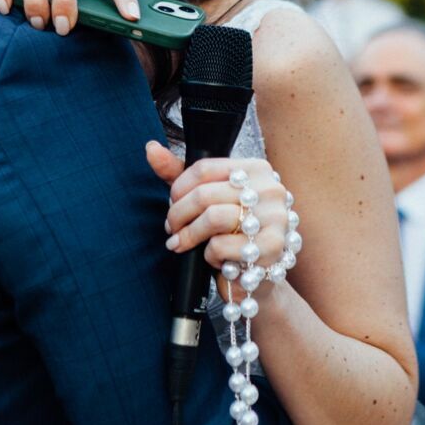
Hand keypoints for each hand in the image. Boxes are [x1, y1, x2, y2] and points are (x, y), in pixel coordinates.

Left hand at [147, 144, 290, 279]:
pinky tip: (215, 259)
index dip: (178, 188)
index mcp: (256, 169)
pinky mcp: (271, 248)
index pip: (204, 167)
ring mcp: (274, 218)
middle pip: (205, 194)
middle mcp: (270, 189)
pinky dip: (209, 256)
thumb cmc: (231, 231)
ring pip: (212, 218)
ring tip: (182, 244)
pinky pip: (221, 246)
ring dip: (188, 235)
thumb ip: (178, 172)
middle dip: (178, 215)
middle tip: (171, 229)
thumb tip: (151, 148)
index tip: (172, 204)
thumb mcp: (206, 197)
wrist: (259, 275)